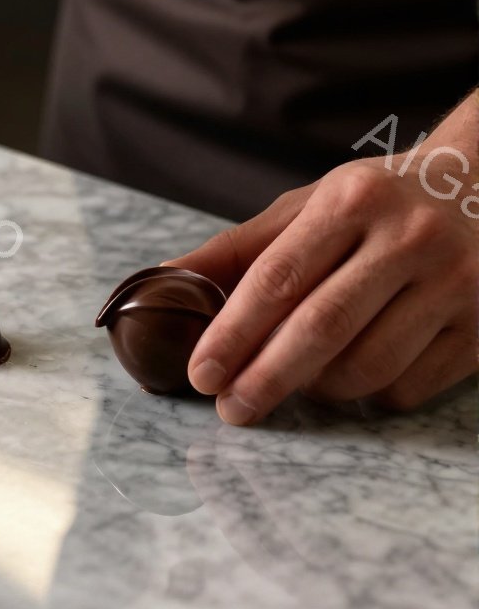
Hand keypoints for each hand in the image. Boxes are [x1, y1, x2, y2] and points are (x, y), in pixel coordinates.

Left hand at [170, 151, 477, 423]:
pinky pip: (407, 389)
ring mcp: (455, 284)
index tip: (200, 374)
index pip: (280, 277)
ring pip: (366, 369)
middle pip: (321, 329)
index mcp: (354, 200)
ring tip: (299, 379)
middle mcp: (410, 238)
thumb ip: (238, 249)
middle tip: (230, 409)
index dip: (233, 333)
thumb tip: (159, 284)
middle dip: (264, 379)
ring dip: (317, 390)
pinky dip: (370, 396)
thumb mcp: (309, 207)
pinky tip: (356, 373)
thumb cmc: (378, 204)